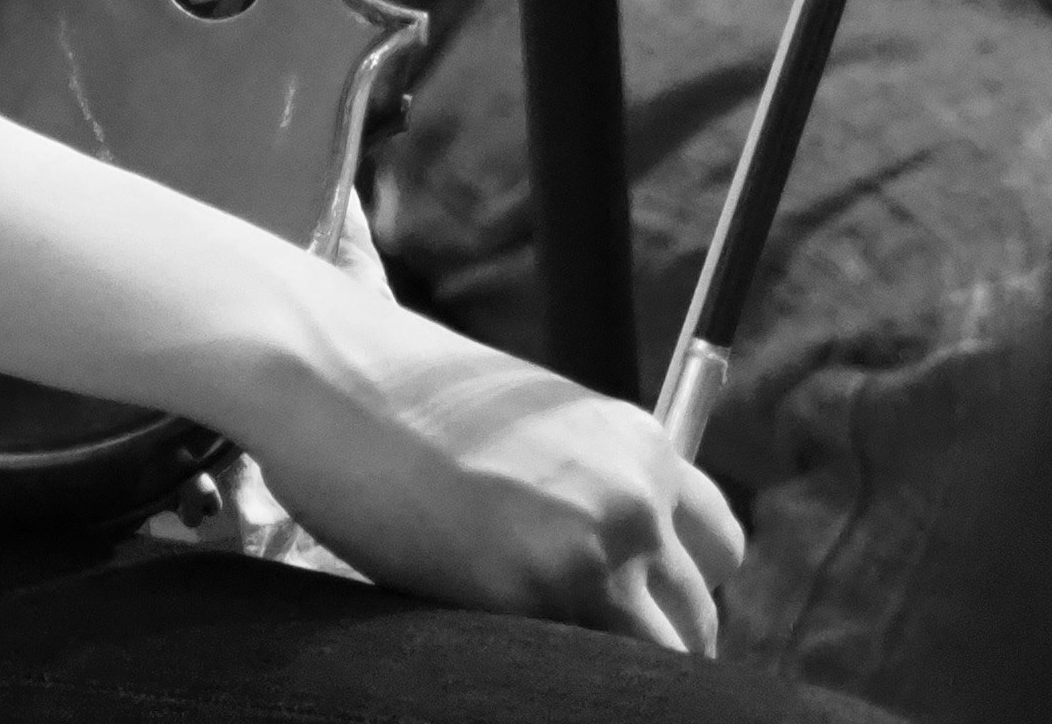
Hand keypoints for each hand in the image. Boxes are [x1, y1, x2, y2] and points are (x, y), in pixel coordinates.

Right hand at [226, 279, 742, 649]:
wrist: (328, 372)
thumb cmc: (405, 401)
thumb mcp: (528, 426)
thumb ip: (587, 485)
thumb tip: (612, 568)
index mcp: (642, 445)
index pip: (723, 550)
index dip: (680, 591)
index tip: (632, 607)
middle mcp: (635, 497)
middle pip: (697, 624)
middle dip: (646, 647)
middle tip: (575, 642)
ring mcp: (589, 551)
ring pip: (653, 663)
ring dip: (602, 672)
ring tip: (538, 656)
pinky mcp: (530, 595)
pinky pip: (576, 673)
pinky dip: (549, 679)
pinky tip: (495, 648)